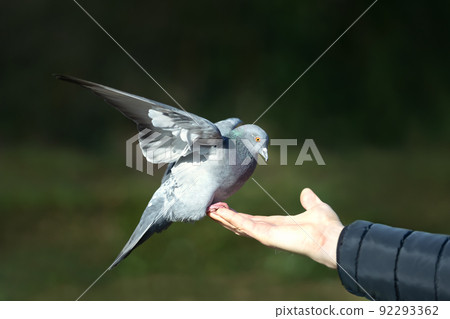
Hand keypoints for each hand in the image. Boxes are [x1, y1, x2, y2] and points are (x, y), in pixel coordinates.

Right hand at [207, 188, 343, 268]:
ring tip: (210, 210)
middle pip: (241, 223)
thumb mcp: (315, 207)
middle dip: (226, 216)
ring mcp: (266, 234)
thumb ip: (309, 201)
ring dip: (224, 218)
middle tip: (210, 208)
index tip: (225, 207)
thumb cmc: (326, 226)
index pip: (253, 220)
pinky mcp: (265, 235)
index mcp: (278, 225)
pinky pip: (245, 225)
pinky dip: (232, 219)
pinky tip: (220, 213)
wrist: (331, 237)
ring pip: (239, 225)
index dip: (238, 214)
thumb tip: (306, 193)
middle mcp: (269, 230)